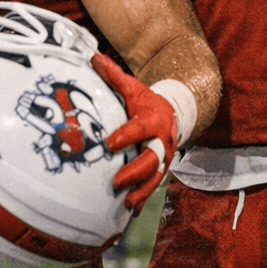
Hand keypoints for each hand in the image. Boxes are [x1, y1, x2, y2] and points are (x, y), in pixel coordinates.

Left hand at [91, 53, 178, 212]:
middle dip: (135, 172)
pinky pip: (153, 186)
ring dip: (141, 191)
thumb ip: (113, 75)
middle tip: (116, 181)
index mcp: (153, 120)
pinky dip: (143, 198)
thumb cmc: (146, 101)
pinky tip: (130, 210)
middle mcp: (162, 142)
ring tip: (126, 202)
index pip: (140, 129)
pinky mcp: (161, 170)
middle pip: (153, 160)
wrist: (174, 114)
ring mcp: (164, 159)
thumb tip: (92, 57)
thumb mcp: (133, 87)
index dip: (126, 136)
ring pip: (156, 177)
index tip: (109, 143)